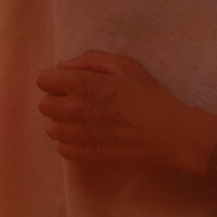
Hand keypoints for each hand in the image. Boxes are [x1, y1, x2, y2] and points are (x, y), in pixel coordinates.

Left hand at [37, 52, 216, 172]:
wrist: (173, 136)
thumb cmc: (152, 97)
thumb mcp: (127, 66)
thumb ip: (91, 60)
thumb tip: (63, 66)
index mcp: (85, 85)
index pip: (44, 80)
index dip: (55, 80)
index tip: (70, 84)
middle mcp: (76, 110)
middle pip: (44, 105)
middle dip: (58, 101)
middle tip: (80, 103)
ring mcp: (80, 136)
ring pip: (52, 129)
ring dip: (64, 124)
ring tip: (87, 122)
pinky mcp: (87, 156)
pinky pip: (63, 149)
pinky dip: (72, 143)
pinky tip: (91, 138)